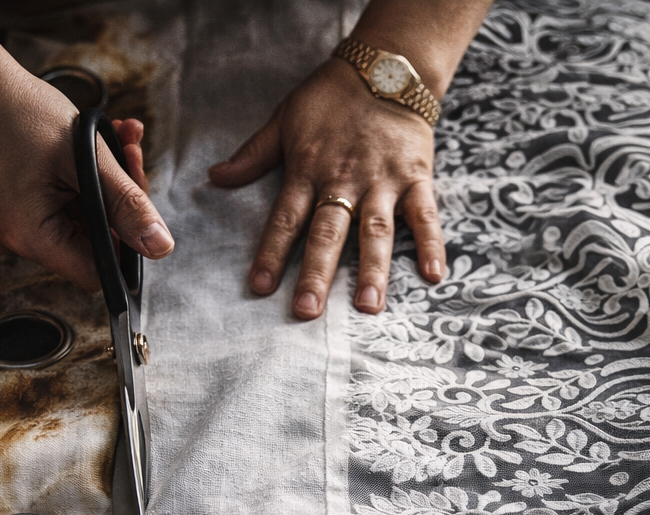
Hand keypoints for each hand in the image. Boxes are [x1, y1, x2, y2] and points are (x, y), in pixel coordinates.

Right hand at [0, 66, 173, 290]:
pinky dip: (79, 179)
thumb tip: (160, 247)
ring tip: (114, 137)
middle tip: (131, 152)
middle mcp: (10, 239)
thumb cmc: (12, 107)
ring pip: (77, 219)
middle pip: (89, 243)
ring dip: (103, 183)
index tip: (141, 208)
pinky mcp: (6, 207)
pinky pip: (57, 204)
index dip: (127, 247)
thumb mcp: (83, 156)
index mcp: (26, 235)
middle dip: (118, 199)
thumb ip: (126, 203)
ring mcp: (6, 224)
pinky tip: (91, 145)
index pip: (94, 272)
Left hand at [207, 56, 444, 319]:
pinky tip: (434, 276)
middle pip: (328, 233)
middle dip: (317, 272)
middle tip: (307, 310)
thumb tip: (215, 177)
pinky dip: (431, 244)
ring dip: (372, 269)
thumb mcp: (284, 118)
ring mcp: (383, 182)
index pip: (286, 218)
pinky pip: (425, 215)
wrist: (384, 68)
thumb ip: (253, 155)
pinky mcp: (415, 178)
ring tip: (368, 305)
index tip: (260, 286)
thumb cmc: (331, 96)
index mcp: (308, 170)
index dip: (271, 252)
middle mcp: (344, 181)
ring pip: (376, 231)